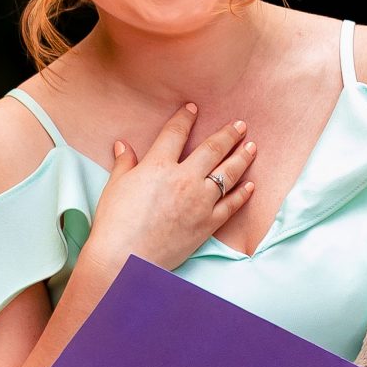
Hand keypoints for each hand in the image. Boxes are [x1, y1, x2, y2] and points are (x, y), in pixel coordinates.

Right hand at [85, 103, 258, 269]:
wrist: (126, 258)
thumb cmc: (115, 223)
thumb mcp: (115, 187)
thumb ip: (125, 163)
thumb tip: (123, 145)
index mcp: (158, 166)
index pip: (175, 133)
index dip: (185, 118)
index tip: (194, 108)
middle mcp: (184, 179)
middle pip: (213, 149)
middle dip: (228, 134)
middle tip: (241, 124)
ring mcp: (200, 201)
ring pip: (229, 173)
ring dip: (242, 158)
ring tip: (251, 147)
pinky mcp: (208, 223)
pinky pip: (231, 204)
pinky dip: (243, 194)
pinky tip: (250, 185)